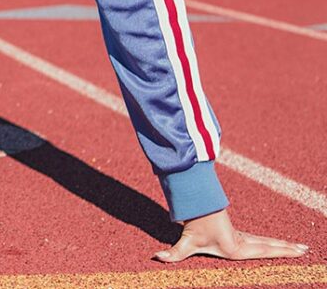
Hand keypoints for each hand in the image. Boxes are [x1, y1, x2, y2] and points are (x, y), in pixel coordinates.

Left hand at [154, 209, 308, 261]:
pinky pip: (261, 240)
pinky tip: (281, 245)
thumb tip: (157, 258)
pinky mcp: (239, 235)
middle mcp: (243, 242)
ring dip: (284, 245)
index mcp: (236, 247)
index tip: (296, 251)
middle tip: (306, 250)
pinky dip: (273, 243)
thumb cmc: (192, 225)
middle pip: (270, 245)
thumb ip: (173, 252)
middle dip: (288, 249)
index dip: (280, 251)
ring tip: (302, 248)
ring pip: (267, 241)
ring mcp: (242, 237)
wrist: (194, 206)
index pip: (263, 250)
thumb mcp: (184, 241)